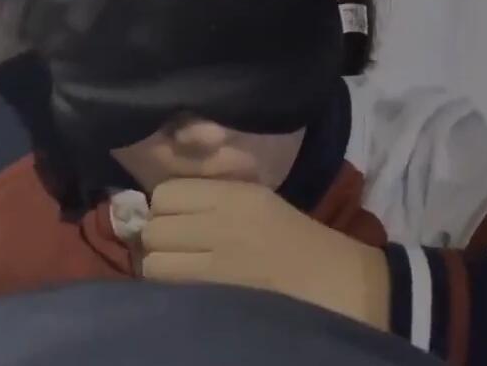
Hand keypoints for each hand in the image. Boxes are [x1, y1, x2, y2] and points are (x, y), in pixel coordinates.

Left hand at [141, 179, 389, 330]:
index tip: (177, 219)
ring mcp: (219, 261)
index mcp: (234, 195)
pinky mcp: (217, 293)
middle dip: (159, 239)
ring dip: (161, 266)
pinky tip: (189, 288)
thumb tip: (158, 201)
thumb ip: (212, 192)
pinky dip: (172, 288)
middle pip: (154, 228)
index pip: (165, 193)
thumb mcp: (255, 197)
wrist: (332, 279)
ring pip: (154, 262)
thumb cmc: (293, 235)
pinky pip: (170, 287)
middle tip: (176, 248)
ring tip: (181, 270)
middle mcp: (222, 223)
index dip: (165, 208)